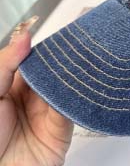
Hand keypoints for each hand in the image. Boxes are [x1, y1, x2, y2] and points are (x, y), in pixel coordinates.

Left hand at [0, 17, 72, 165]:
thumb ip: (5, 65)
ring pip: (66, 89)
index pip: (36, 61)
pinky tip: (81, 85)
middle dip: (66, 60)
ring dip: (75, 77)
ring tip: (85, 59)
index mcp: (12, 87)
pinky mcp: (60, 133)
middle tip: (80, 42)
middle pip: (55, 73)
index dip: (48, 48)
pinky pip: (72, 110)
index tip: (63, 32)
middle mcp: (32, 99)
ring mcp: (47, 115)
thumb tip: (25, 36)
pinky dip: (78, 97)